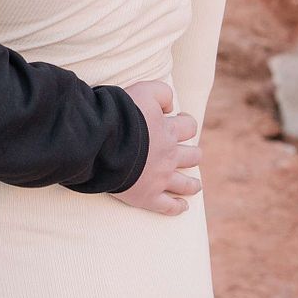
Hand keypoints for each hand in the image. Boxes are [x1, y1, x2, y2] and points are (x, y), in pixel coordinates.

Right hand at [108, 80, 201, 215]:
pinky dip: (177, 207)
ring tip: (195, 185)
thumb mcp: (144, 90)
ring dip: (192, 184)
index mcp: (168, 131)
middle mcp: (169, 156)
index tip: (182, 122)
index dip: (187, 123)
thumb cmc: (120, 114)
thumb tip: (171, 106)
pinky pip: (168, 206)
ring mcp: (160, 178)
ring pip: (185, 184)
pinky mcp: (148, 196)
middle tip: (190, 155)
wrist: (102, 142)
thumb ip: (162, 93)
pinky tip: (183, 207)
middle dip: (193, 154)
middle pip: (192, 156)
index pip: (189, 127)